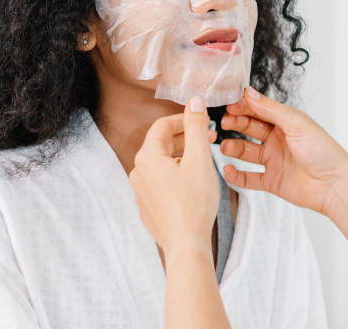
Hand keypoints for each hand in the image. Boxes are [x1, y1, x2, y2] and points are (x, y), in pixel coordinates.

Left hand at [129, 96, 218, 259]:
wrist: (186, 244)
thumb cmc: (193, 202)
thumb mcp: (199, 158)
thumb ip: (196, 127)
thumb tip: (194, 102)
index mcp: (147, 157)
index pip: (162, 126)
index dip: (184, 119)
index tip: (203, 121)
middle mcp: (138, 173)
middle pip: (161, 144)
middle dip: (186, 138)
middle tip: (209, 140)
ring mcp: (141, 192)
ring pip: (162, 164)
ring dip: (182, 157)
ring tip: (204, 162)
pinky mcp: (148, 207)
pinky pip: (161, 183)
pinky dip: (177, 176)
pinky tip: (194, 184)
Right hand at [219, 87, 347, 217]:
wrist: (334, 185)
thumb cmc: (323, 151)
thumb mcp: (296, 123)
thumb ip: (270, 109)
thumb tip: (248, 93)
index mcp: (286, 123)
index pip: (260, 110)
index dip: (244, 107)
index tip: (230, 106)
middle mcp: (278, 140)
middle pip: (250, 128)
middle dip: (236, 124)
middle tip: (224, 123)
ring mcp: (274, 161)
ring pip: (246, 152)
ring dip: (233, 148)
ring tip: (225, 146)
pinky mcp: (272, 181)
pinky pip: (248, 178)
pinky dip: (236, 175)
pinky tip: (228, 169)